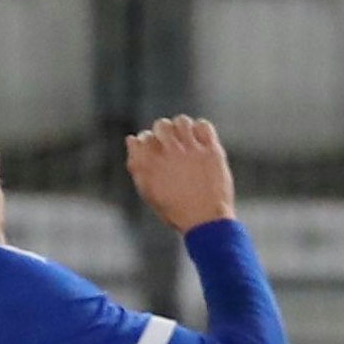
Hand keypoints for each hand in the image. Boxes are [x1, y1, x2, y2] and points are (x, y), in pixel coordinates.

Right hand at [125, 116, 235, 233]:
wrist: (206, 221)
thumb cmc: (175, 211)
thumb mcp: (148, 192)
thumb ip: (137, 166)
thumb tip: (132, 140)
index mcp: (150, 163)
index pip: (142, 137)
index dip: (148, 143)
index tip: (155, 151)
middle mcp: (169, 153)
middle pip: (161, 125)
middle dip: (163, 132)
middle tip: (170, 143)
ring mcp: (192, 150)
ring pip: (182, 121)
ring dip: (182, 128)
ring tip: (186, 139)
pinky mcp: (212, 151)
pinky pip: (204, 126)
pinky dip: (200, 129)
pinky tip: (200, 140)